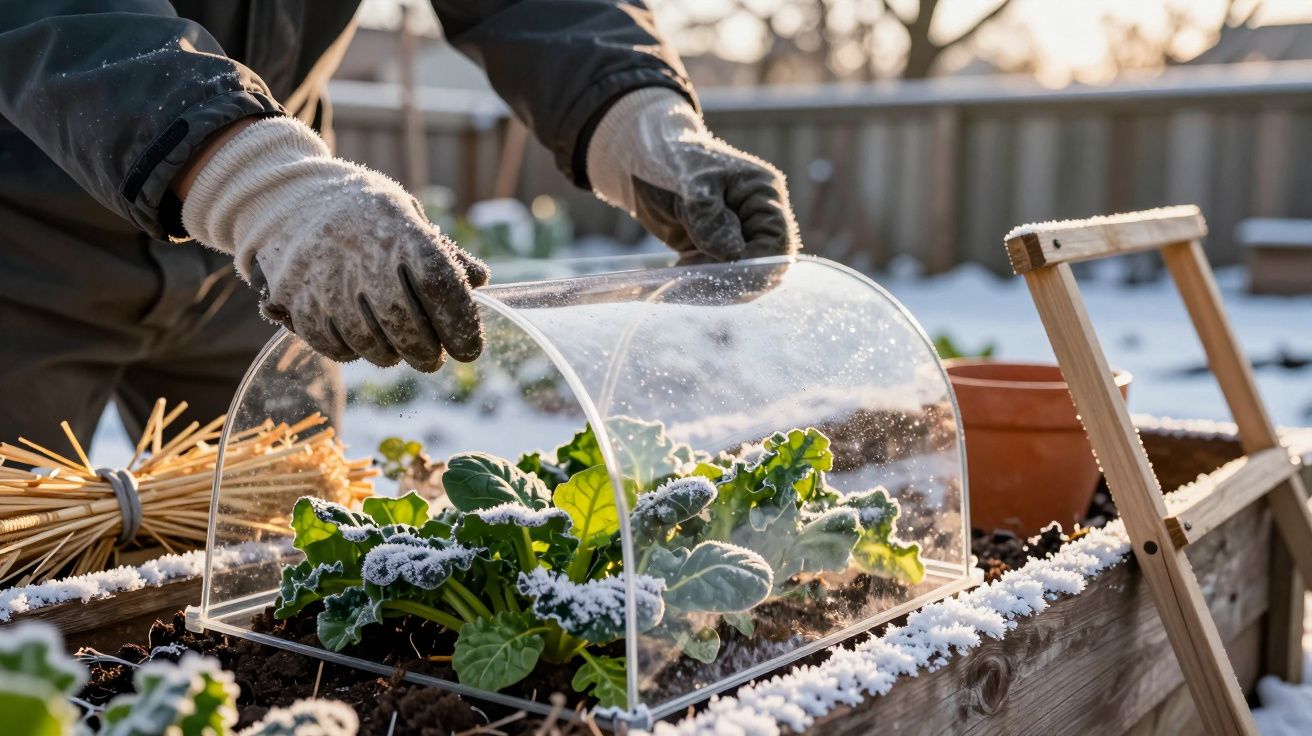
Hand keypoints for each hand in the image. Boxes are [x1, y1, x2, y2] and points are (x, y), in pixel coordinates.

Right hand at [179, 117, 487, 371]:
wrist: (290, 197)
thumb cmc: (364, 213)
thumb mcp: (407, 216)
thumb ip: (442, 252)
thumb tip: (481, 280)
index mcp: (398, 229)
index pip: (439, 284)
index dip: (460, 324)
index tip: (470, 350)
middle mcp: (361, 254)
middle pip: (404, 323)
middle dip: (425, 351)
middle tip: (432, 358)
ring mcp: (324, 279)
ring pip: (368, 342)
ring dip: (389, 354)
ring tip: (395, 346)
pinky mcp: (294, 300)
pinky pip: (332, 347)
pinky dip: (352, 351)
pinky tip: (359, 338)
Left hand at [586, 88, 800, 264]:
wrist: (642, 160)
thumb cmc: (671, 160)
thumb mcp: (691, 185)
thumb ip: (710, 218)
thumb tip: (733, 253)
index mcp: (763, 195)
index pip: (777, 245)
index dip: (753, 265)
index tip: (718, 271)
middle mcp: (757, 218)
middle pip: (765, 266)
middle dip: (734, 278)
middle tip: (696, 279)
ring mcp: (738, 235)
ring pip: (743, 274)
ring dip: (717, 282)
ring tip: (685, 273)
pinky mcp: (716, 249)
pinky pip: (720, 274)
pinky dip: (704, 281)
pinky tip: (681, 274)